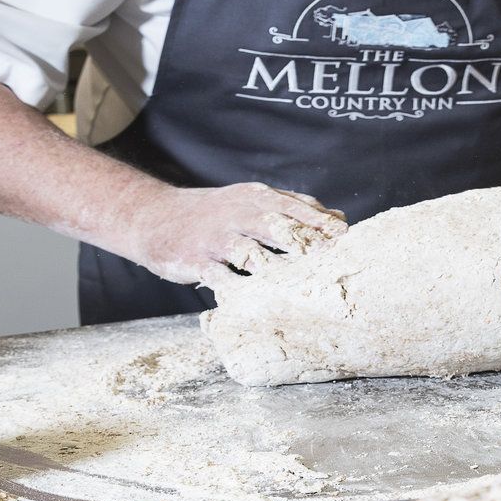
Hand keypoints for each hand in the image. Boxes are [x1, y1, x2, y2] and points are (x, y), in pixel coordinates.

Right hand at [122, 182, 347, 285]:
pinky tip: (255, 302)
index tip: (348, 239)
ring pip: (250, 252)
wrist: (153, 216)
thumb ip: (294, 208)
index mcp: (257, 198)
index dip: (321, 224)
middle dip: (306, 245)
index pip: (296, 208)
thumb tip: (338, 218)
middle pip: (277, 227)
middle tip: (332, 262)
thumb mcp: (253, 201)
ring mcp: (216, 237)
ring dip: (275, 269)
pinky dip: (237, 289)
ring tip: (301, 285)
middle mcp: (238, 214)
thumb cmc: (216, 212)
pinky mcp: (196, 259)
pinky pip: (219, 276)